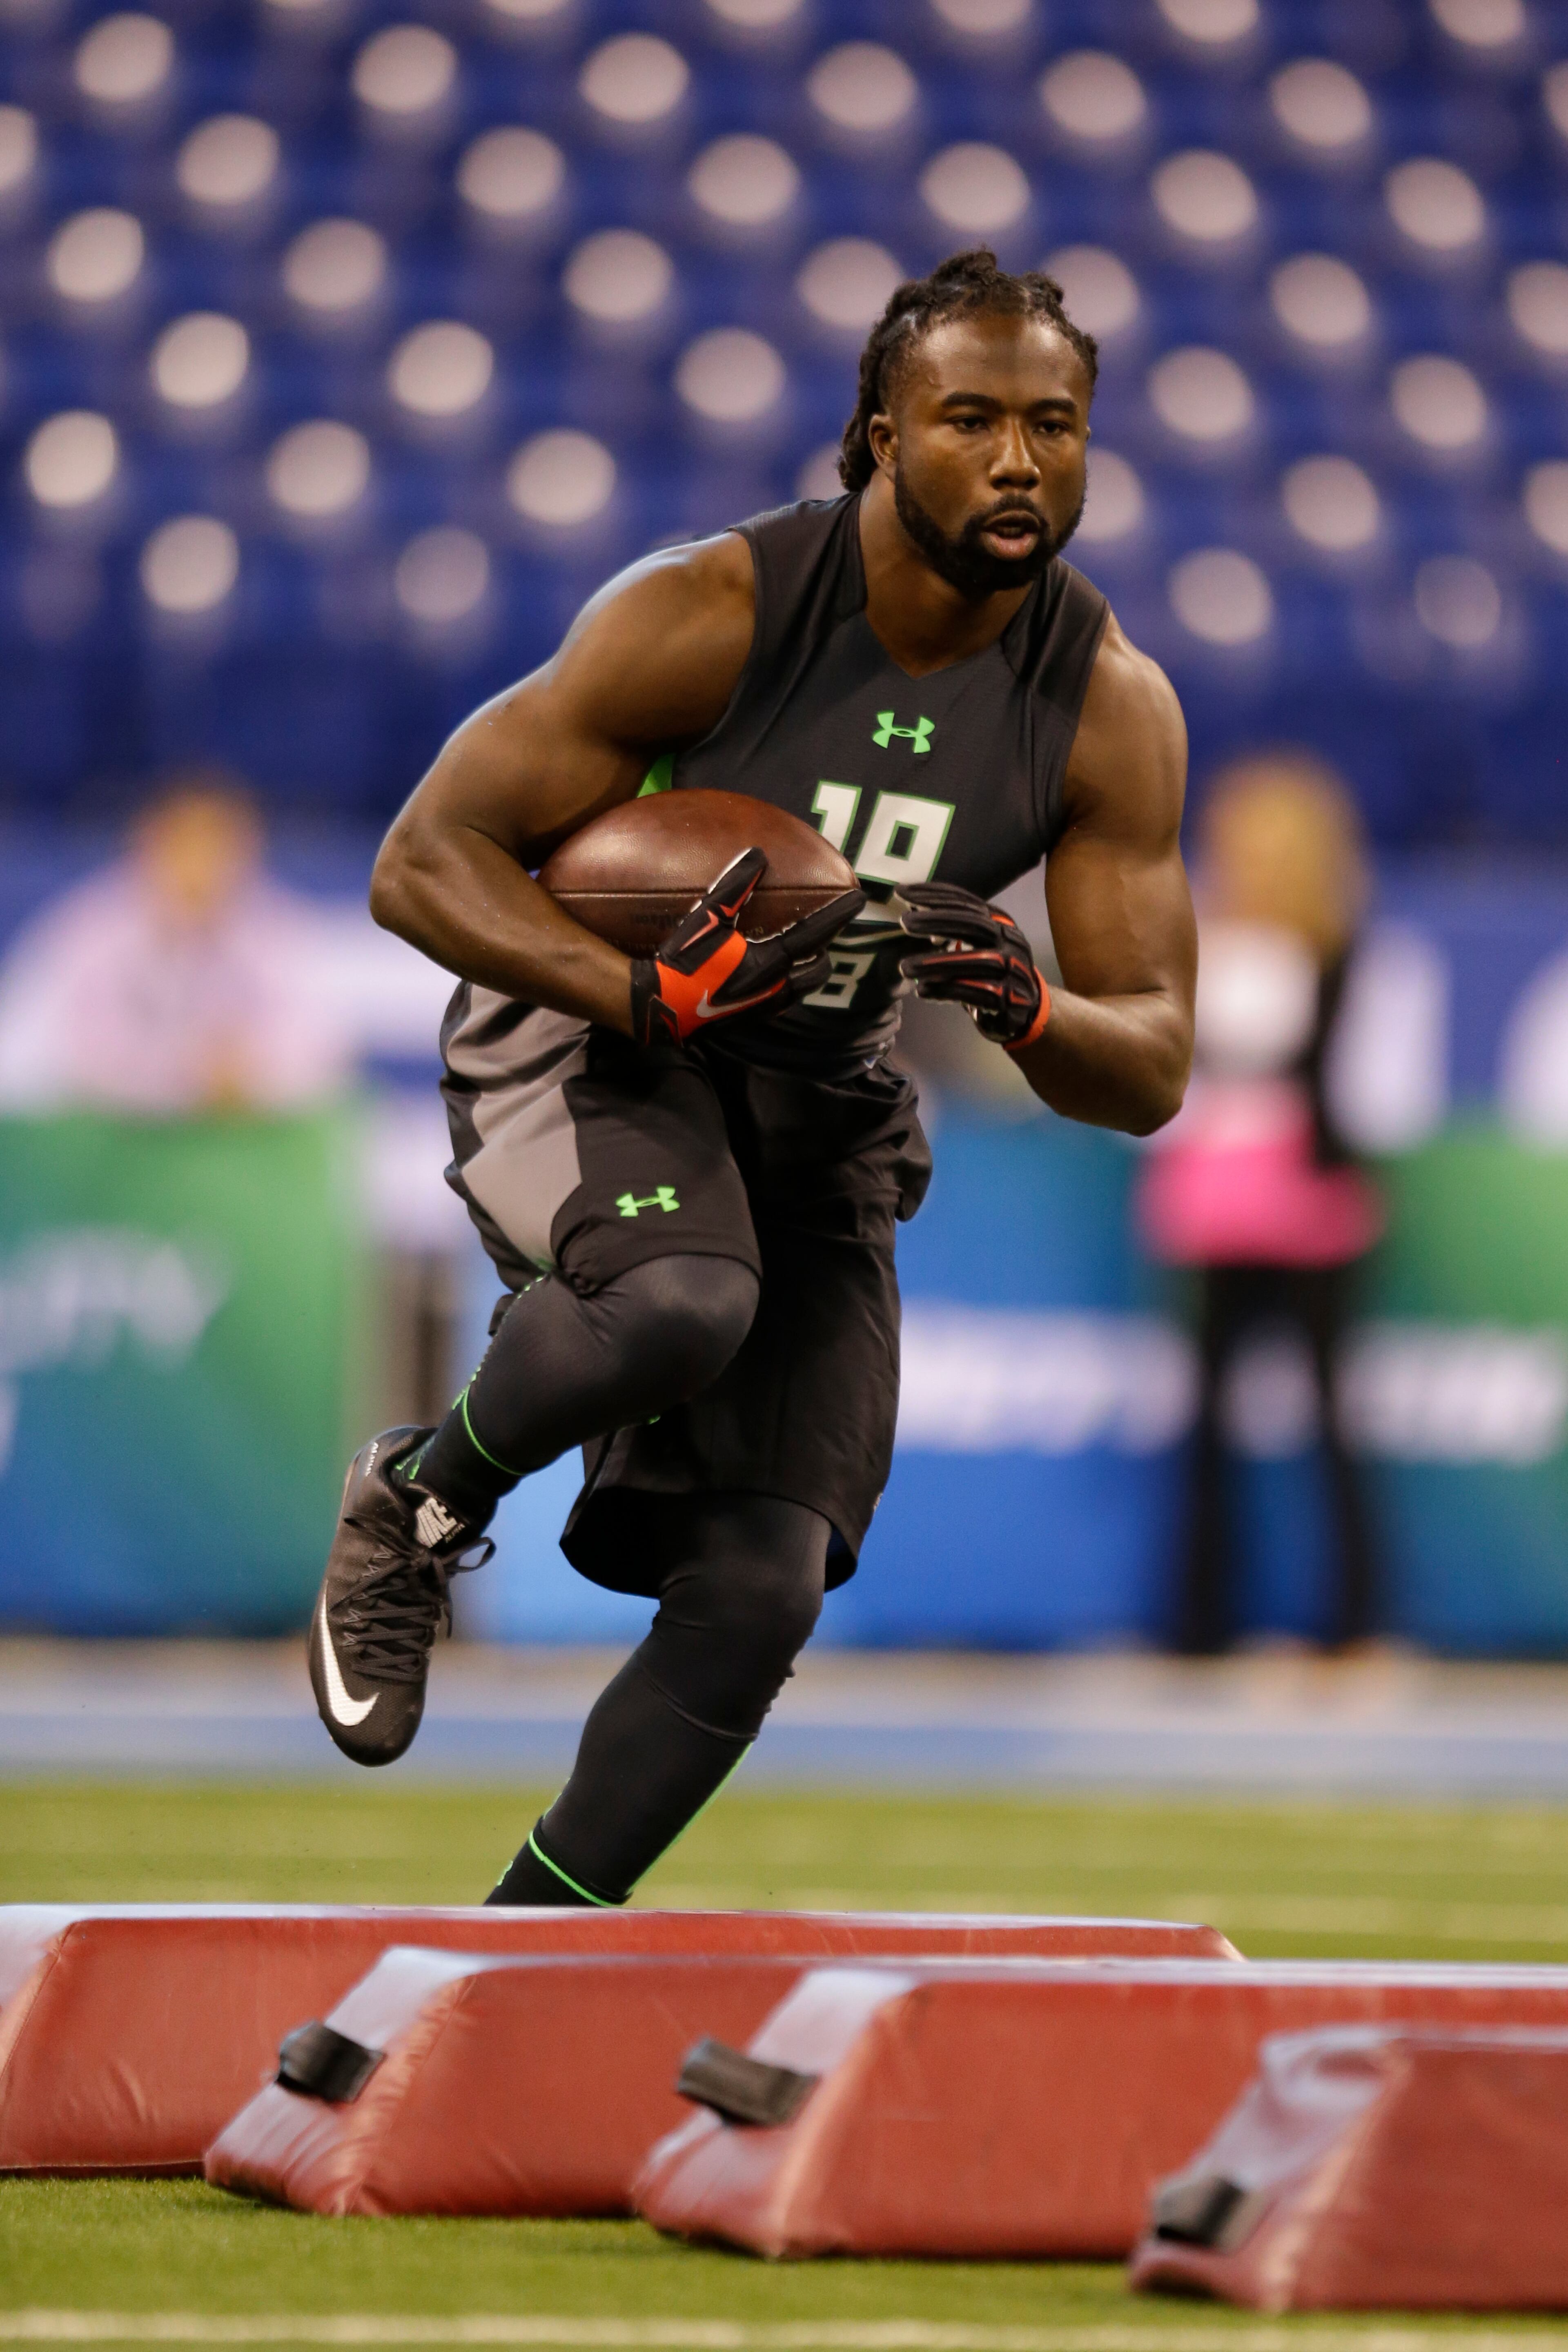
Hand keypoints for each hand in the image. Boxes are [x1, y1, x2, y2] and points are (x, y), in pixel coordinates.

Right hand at [630, 848, 863, 1046]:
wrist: (661, 1006)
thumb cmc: (682, 961)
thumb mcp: (708, 918)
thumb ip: (735, 887)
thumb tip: (757, 855)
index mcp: (770, 962)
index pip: (815, 933)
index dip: (838, 914)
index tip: (860, 899)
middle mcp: (774, 988)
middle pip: (818, 970)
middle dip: (827, 951)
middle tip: (827, 932)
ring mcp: (763, 1007)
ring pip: (802, 989)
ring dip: (810, 970)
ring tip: (808, 954)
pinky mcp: (749, 1019)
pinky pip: (783, 1001)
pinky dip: (790, 985)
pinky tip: (776, 977)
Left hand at [899, 881, 1050, 1050]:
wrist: (1024, 1010)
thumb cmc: (990, 973)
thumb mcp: (977, 944)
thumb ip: (953, 929)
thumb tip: (912, 912)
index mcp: (1000, 922)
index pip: (967, 903)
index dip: (935, 895)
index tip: (901, 892)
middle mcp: (1010, 941)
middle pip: (975, 925)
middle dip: (938, 920)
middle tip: (904, 922)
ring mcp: (1014, 970)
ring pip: (978, 961)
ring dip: (938, 963)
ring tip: (905, 967)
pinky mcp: (1011, 999)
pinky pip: (979, 993)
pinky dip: (949, 990)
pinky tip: (922, 991)